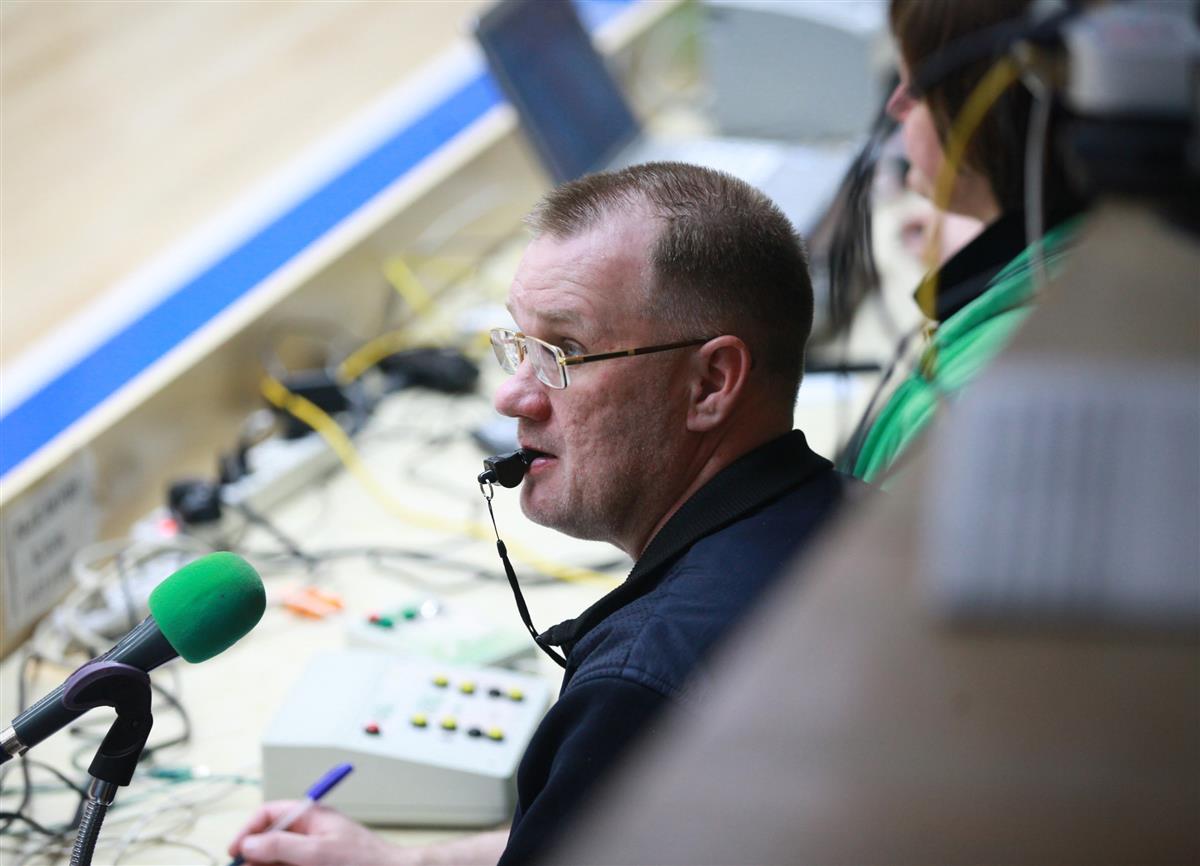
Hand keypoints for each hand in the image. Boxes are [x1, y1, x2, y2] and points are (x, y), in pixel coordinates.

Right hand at [229, 801, 400, 864]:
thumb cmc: (366, 860)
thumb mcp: (318, 851)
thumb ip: (282, 845)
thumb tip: (249, 843)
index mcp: (311, 818)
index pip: (270, 815)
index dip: (249, 830)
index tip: (234, 851)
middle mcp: (309, 835)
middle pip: (269, 842)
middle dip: (253, 858)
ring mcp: (311, 856)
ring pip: (277, 861)